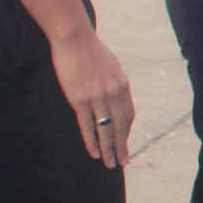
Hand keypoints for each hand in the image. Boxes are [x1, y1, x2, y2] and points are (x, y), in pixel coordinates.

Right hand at [50, 26, 135, 168]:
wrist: (74, 38)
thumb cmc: (91, 49)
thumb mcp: (111, 66)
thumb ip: (114, 82)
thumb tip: (116, 94)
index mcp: (122, 85)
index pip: (128, 115)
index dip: (126, 131)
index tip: (125, 142)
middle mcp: (113, 94)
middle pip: (121, 126)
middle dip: (122, 146)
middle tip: (124, 162)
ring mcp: (97, 98)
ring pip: (106, 130)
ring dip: (108, 149)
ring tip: (110, 164)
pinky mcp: (79, 100)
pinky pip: (88, 125)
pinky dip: (92, 141)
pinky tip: (94, 153)